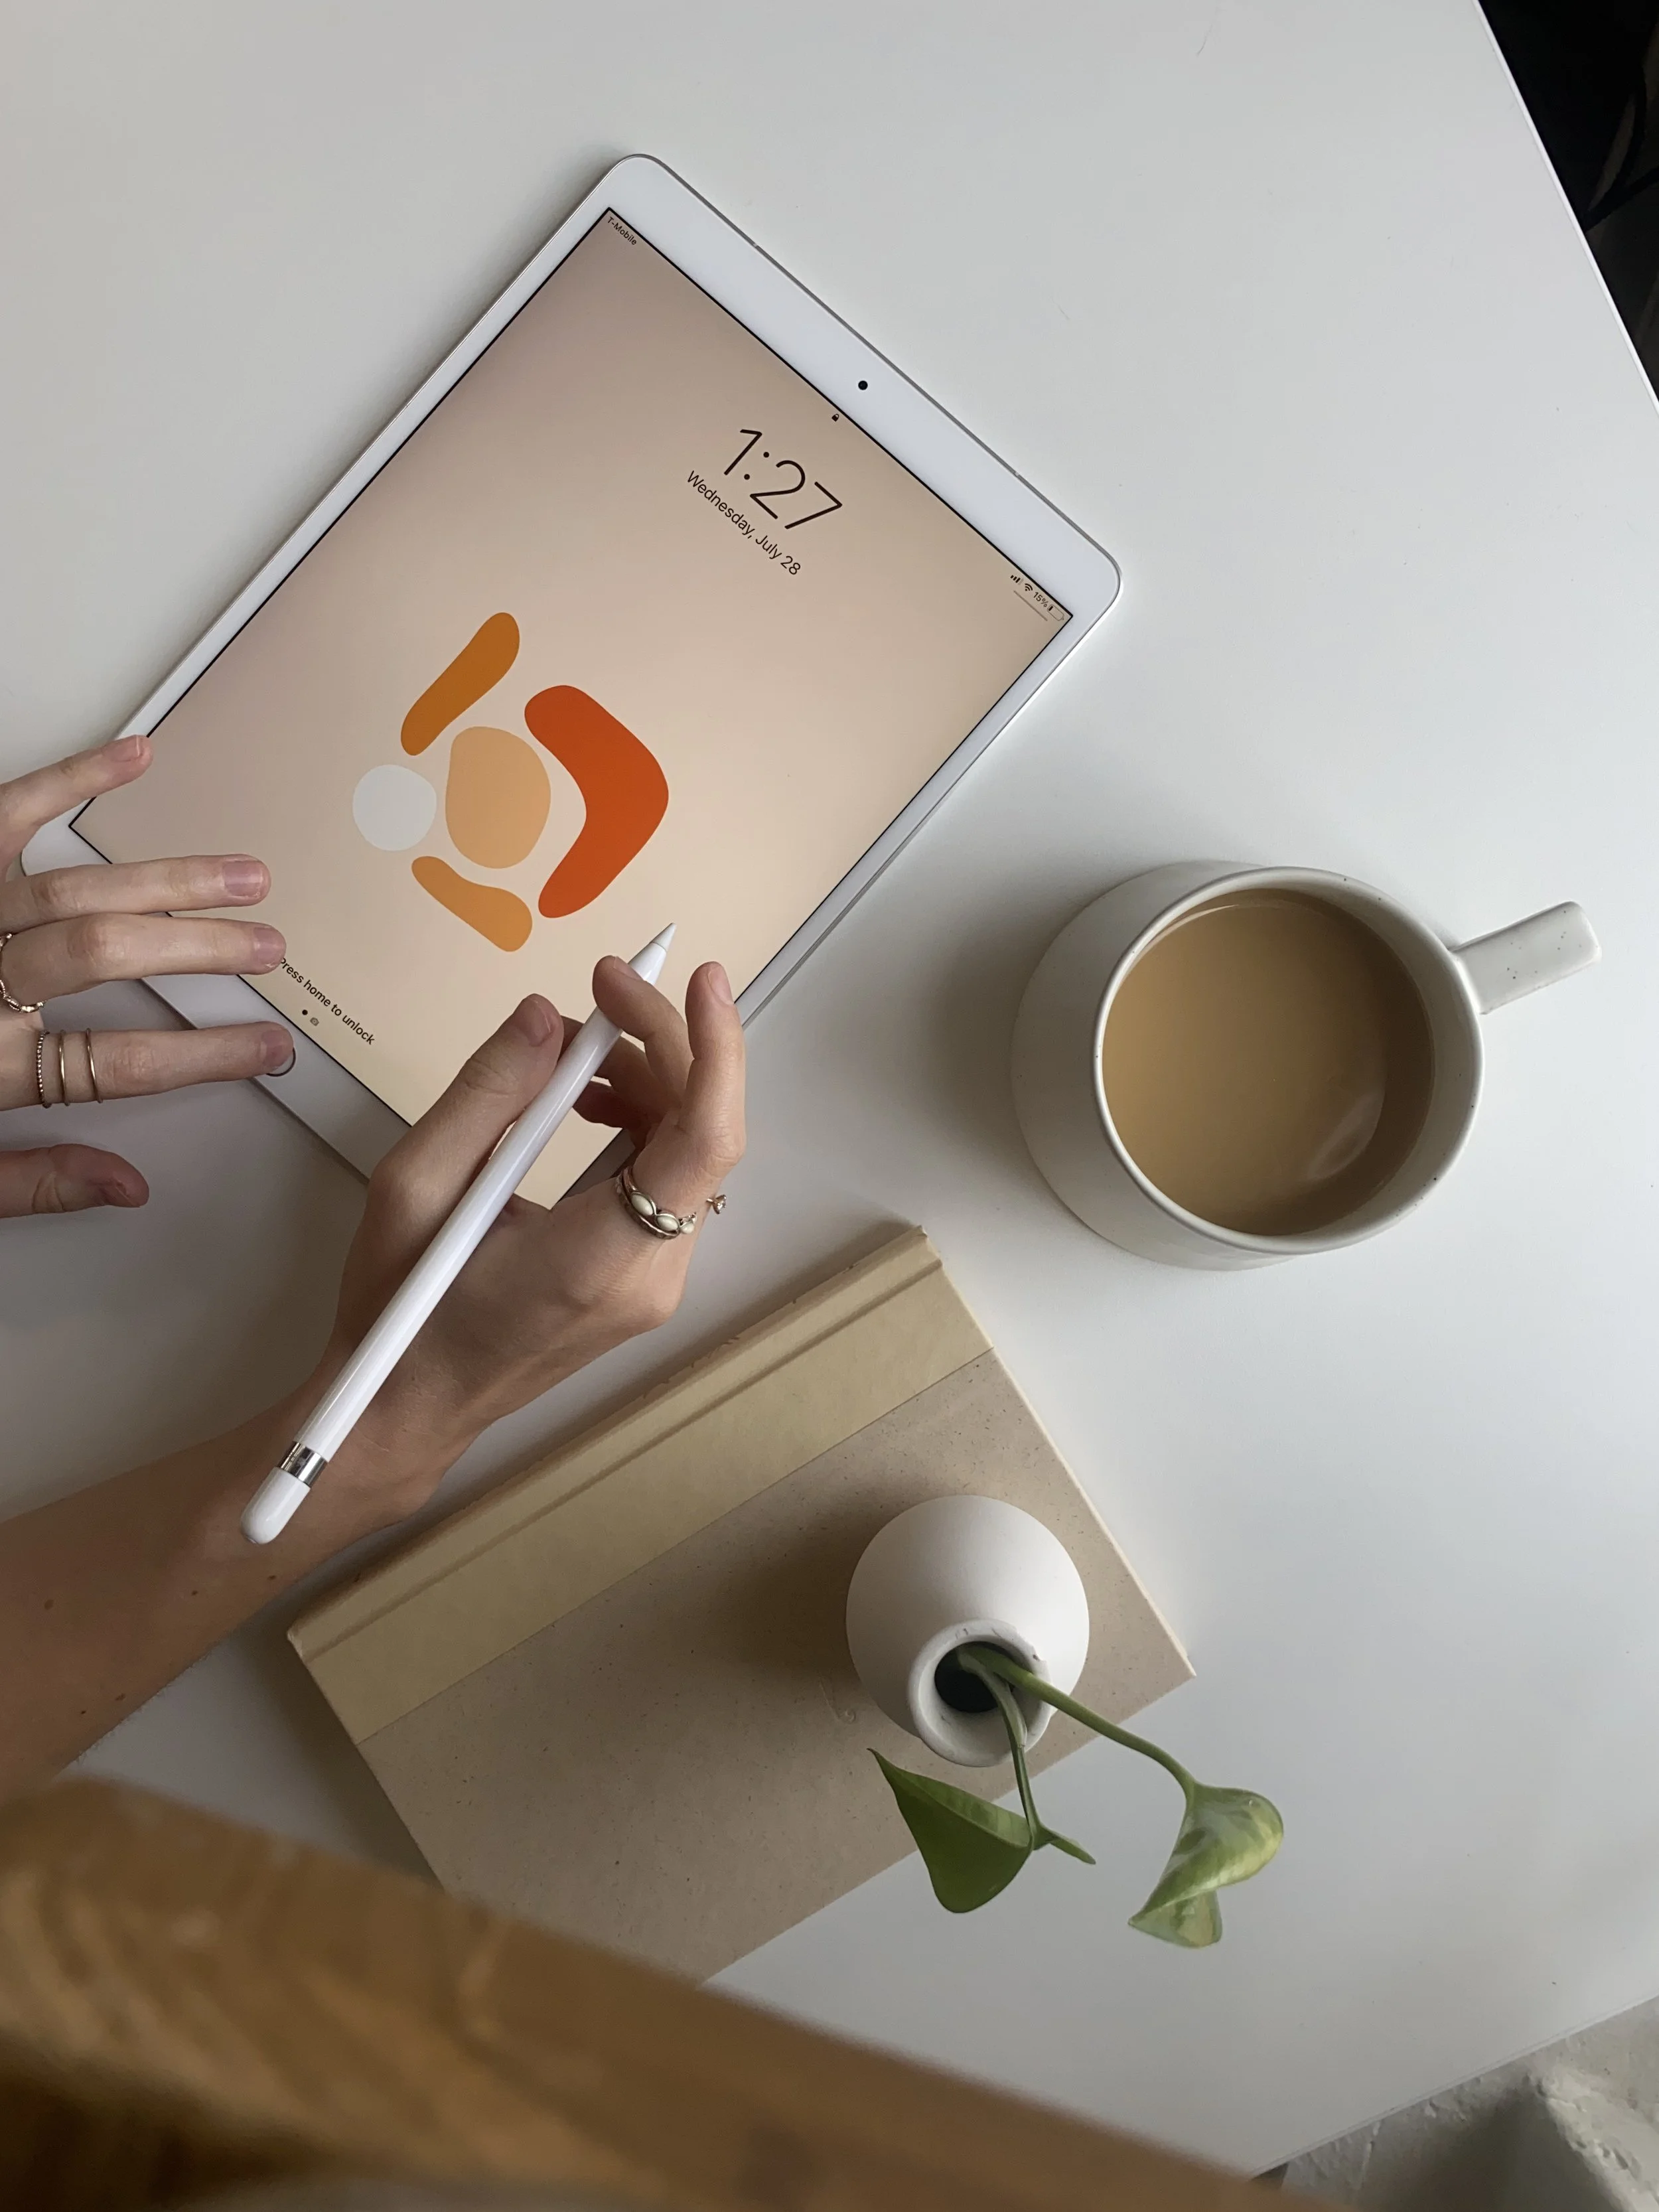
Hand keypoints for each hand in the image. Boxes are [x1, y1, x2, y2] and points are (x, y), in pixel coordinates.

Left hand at [0, 733, 294, 1216]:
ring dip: (168, 876)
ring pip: (74, 887)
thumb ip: (30, 1182)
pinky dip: (70, 779)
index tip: (267, 1047)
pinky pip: (6, 812)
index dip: (204, 1055)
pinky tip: (130, 759)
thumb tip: (126, 1183)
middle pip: (106, 957)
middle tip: (267, 947)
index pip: (118, 1063)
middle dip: (201, 950)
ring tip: (241, 872)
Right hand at [314, 954, 745, 1530]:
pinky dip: (638, 1125)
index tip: (696, 978)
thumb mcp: (414, 1187)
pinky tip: (578, 1105)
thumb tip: (544, 1016)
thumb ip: (485, 1094)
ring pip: (689, 1153)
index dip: (714, 1049)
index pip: (703, 1141)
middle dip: (660, 1046)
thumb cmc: (402, 1310)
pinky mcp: (646, 1279)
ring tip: (564, 1062)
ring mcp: (658, 1283)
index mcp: (600, 1259)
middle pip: (700, 1134)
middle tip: (596, 992)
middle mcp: (651, 1276)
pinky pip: (667, 1180)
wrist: (409, 1409)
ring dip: (646, 1083)